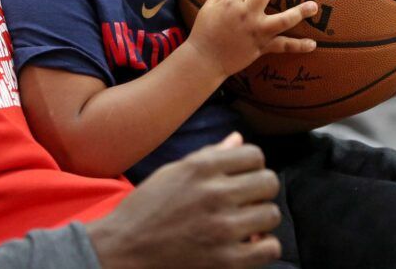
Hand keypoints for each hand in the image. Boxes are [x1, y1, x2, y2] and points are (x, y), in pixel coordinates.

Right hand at [87, 132, 281, 267]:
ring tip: (246, 223)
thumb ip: (209, 155)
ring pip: (271, 214)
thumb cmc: (147, 209)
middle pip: (268, 182)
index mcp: (200, 168)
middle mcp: (214, 193)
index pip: (254, 155)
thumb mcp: (173, 173)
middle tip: (247, 200)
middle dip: (261, 190)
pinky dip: (264, 246)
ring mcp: (222, 228)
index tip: (243, 177)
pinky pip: (270, 248)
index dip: (252, 165)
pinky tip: (249, 244)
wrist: (124, 249)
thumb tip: (238, 139)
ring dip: (261, 218)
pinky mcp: (226, 261)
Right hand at [188, 0, 316, 76]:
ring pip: (282, 20)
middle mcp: (246, 14)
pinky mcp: (262, 47)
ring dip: (299, 12)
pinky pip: (283, 46)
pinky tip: (312, 44)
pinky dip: (298, 46)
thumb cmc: (204, 32)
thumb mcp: (208, 7)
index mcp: (231, 2)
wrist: (205, 59)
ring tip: (314, 6)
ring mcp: (256, 31)